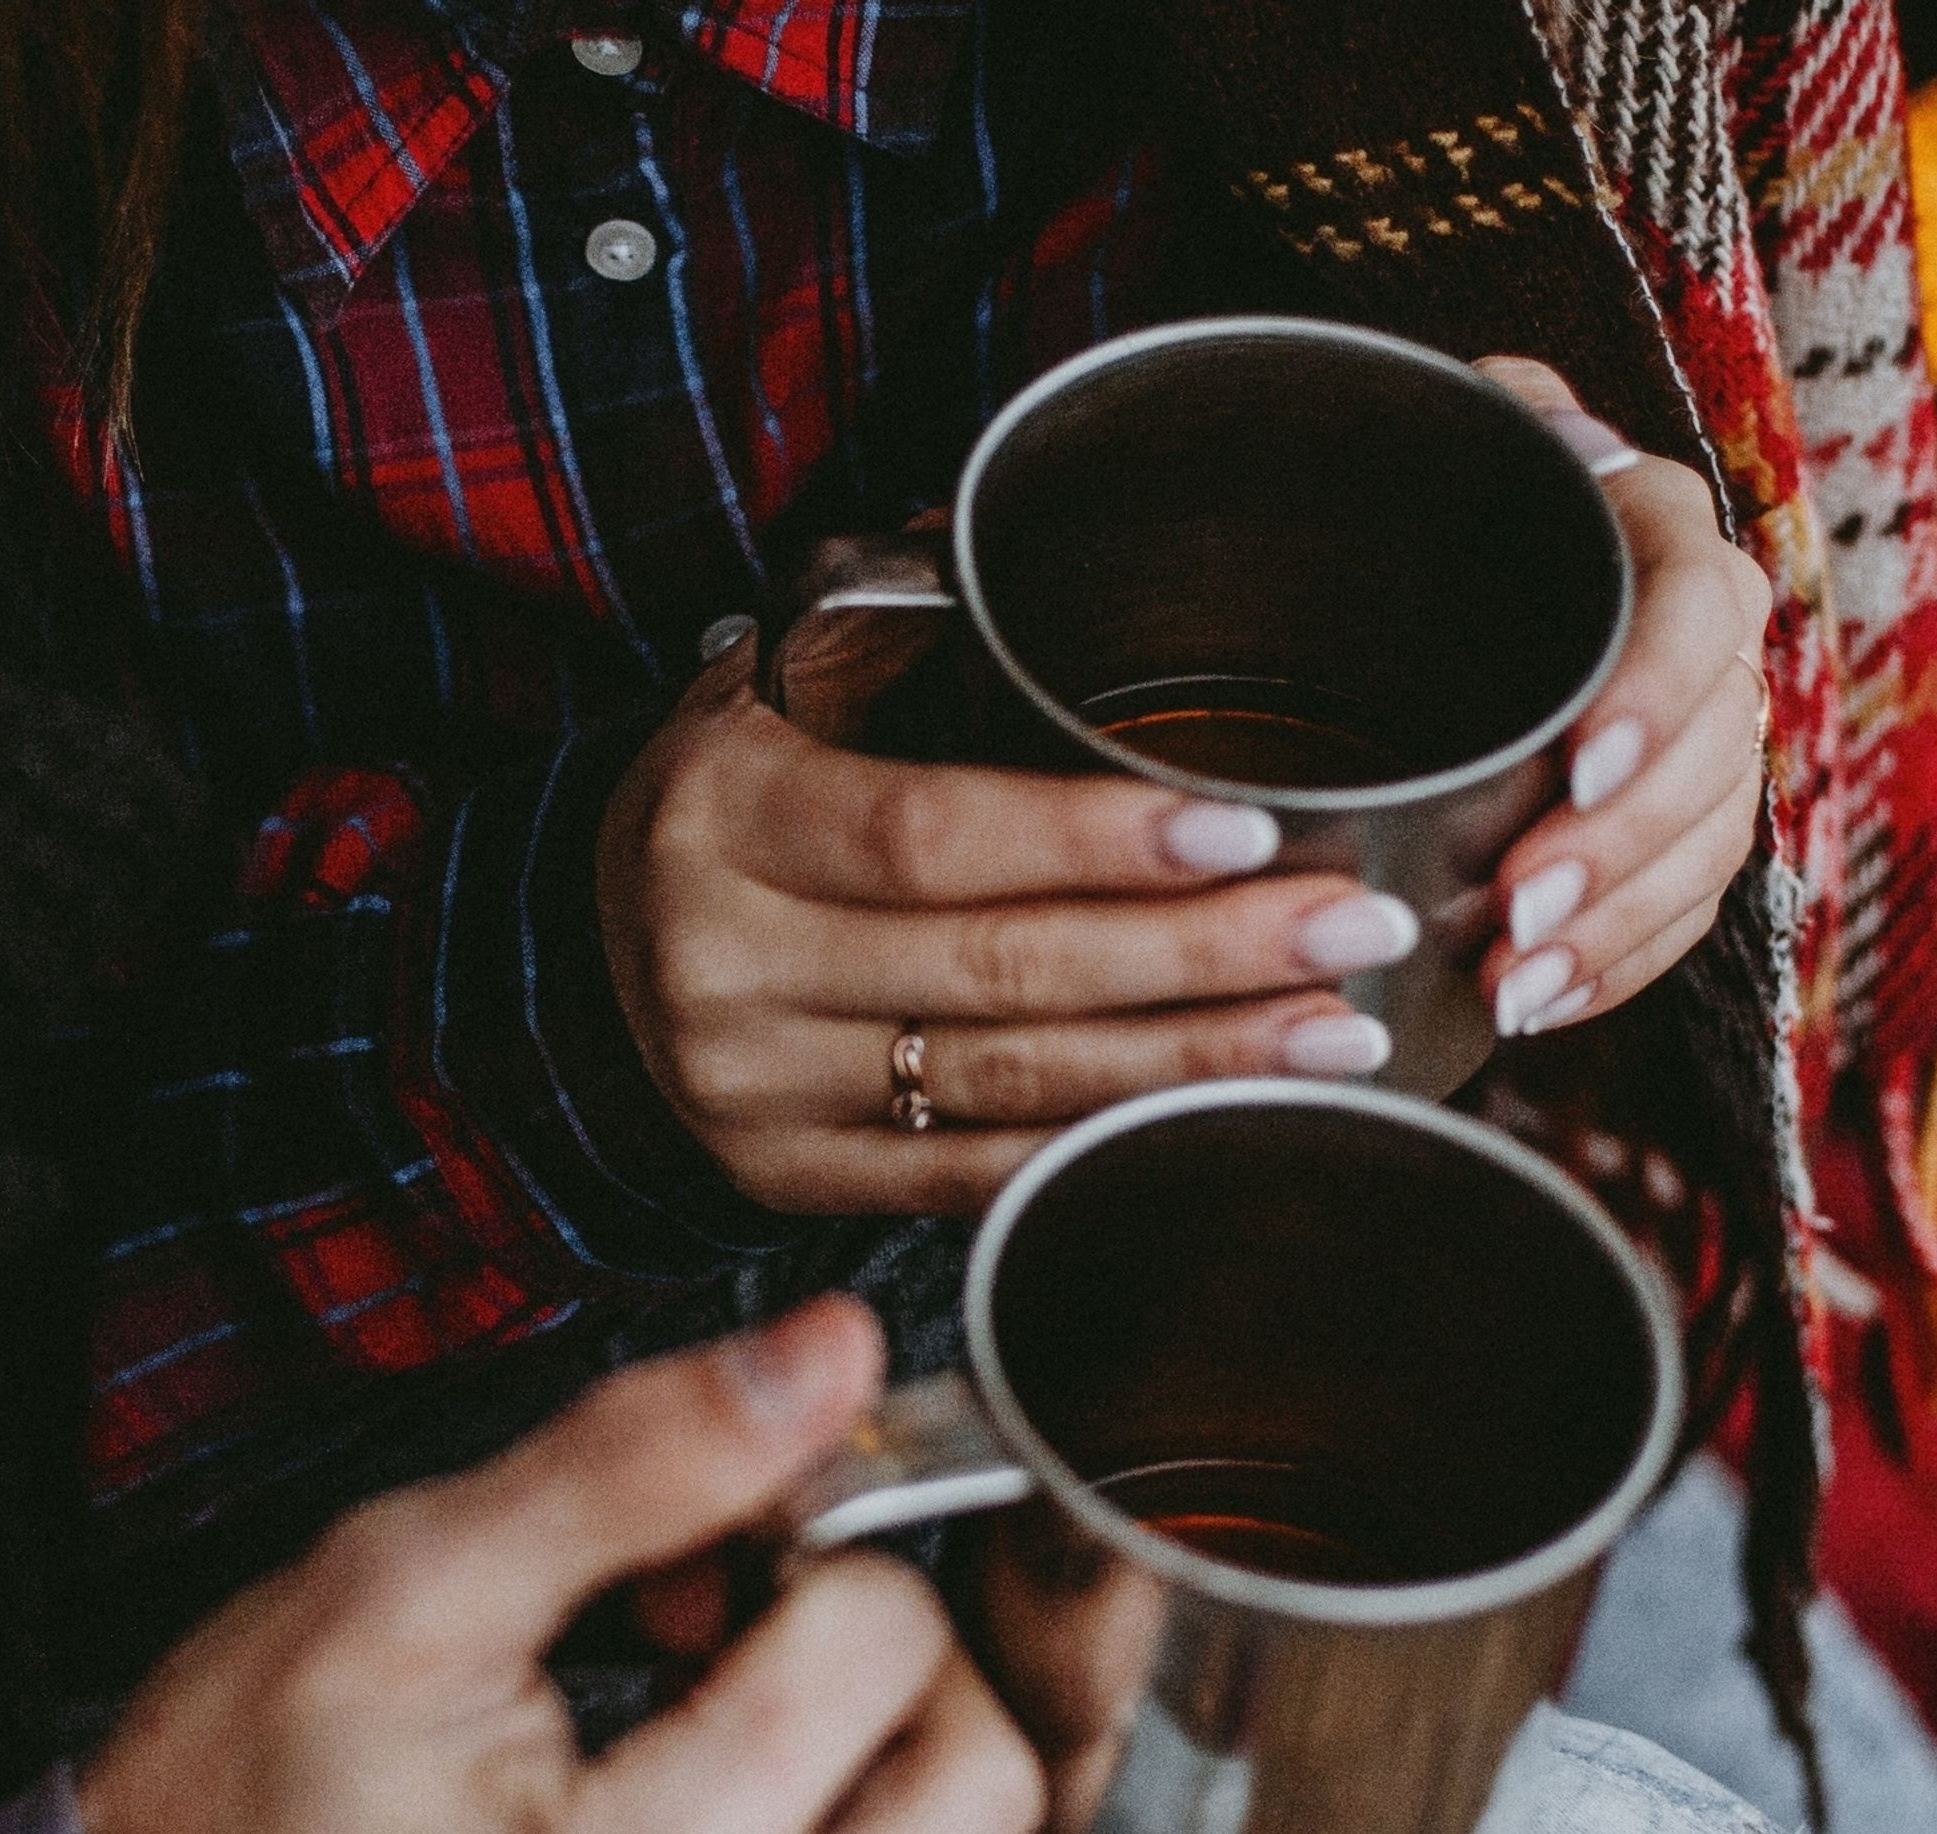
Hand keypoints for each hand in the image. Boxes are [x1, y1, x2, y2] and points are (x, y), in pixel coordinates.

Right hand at [75, 1298, 1042, 1833]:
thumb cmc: (241, 1809)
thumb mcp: (411, 1582)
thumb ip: (644, 1456)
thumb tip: (832, 1354)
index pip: (893, 1640)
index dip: (807, 1553)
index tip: (701, 1559)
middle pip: (983, 1774)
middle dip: (883, 1662)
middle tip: (732, 1636)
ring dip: (884, 1777)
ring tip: (720, 1741)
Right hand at [596, 651, 1421, 1216]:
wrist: (586, 955)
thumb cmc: (726, 807)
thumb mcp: (770, 697)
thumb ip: (905, 643)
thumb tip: (1077, 551)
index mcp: (723, 819)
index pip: (930, 835)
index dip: (1095, 839)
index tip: (1247, 828)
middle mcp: (726, 968)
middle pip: (998, 971)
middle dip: (1201, 958)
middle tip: (1350, 930)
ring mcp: (753, 1093)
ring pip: (1006, 1088)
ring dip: (1189, 1065)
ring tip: (1333, 1034)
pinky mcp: (785, 1178)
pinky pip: (968, 1177)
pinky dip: (1103, 1147)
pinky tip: (1220, 1119)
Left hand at [1471, 357, 1774, 1040]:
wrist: (1427, 566)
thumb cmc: (1436, 494)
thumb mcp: (1449, 428)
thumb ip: (1492, 415)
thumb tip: (1539, 426)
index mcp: (1661, 535)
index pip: (1699, 608)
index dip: (1653, 691)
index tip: (1580, 765)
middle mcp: (1703, 645)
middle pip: (1710, 755)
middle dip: (1618, 848)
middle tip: (1519, 909)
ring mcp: (1698, 746)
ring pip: (1702, 850)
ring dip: (1612, 929)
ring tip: (1516, 983)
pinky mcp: (1671, 835)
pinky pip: (1678, 916)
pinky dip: (1612, 968)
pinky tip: (1538, 1003)